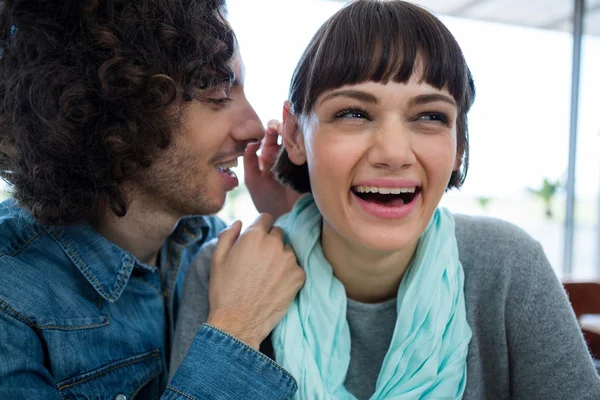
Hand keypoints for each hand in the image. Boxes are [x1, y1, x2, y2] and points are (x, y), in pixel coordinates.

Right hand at [206, 214, 304, 349]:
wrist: (239, 322)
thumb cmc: (225, 290)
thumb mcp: (217, 259)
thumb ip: (228, 234)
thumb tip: (240, 222)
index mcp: (254, 235)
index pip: (266, 218)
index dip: (260, 227)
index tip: (257, 239)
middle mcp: (275, 243)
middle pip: (278, 233)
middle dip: (270, 242)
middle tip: (259, 261)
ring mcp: (289, 260)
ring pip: (287, 250)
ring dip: (280, 257)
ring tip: (266, 276)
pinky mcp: (299, 276)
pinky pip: (295, 267)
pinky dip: (288, 273)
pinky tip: (275, 285)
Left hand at [244, 120, 301, 218]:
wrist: (285, 217)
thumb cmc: (266, 201)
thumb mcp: (252, 181)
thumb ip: (249, 161)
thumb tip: (252, 142)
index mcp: (268, 157)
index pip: (269, 138)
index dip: (270, 130)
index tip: (271, 128)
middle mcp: (282, 156)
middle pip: (283, 135)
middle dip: (282, 129)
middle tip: (281, 127)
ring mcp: (296, 160)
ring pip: (295, 141)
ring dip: (294, 134)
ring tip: (292, 131)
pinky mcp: (308, 166)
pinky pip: (307, 152)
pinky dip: (306, 145)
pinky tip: (304, 141)